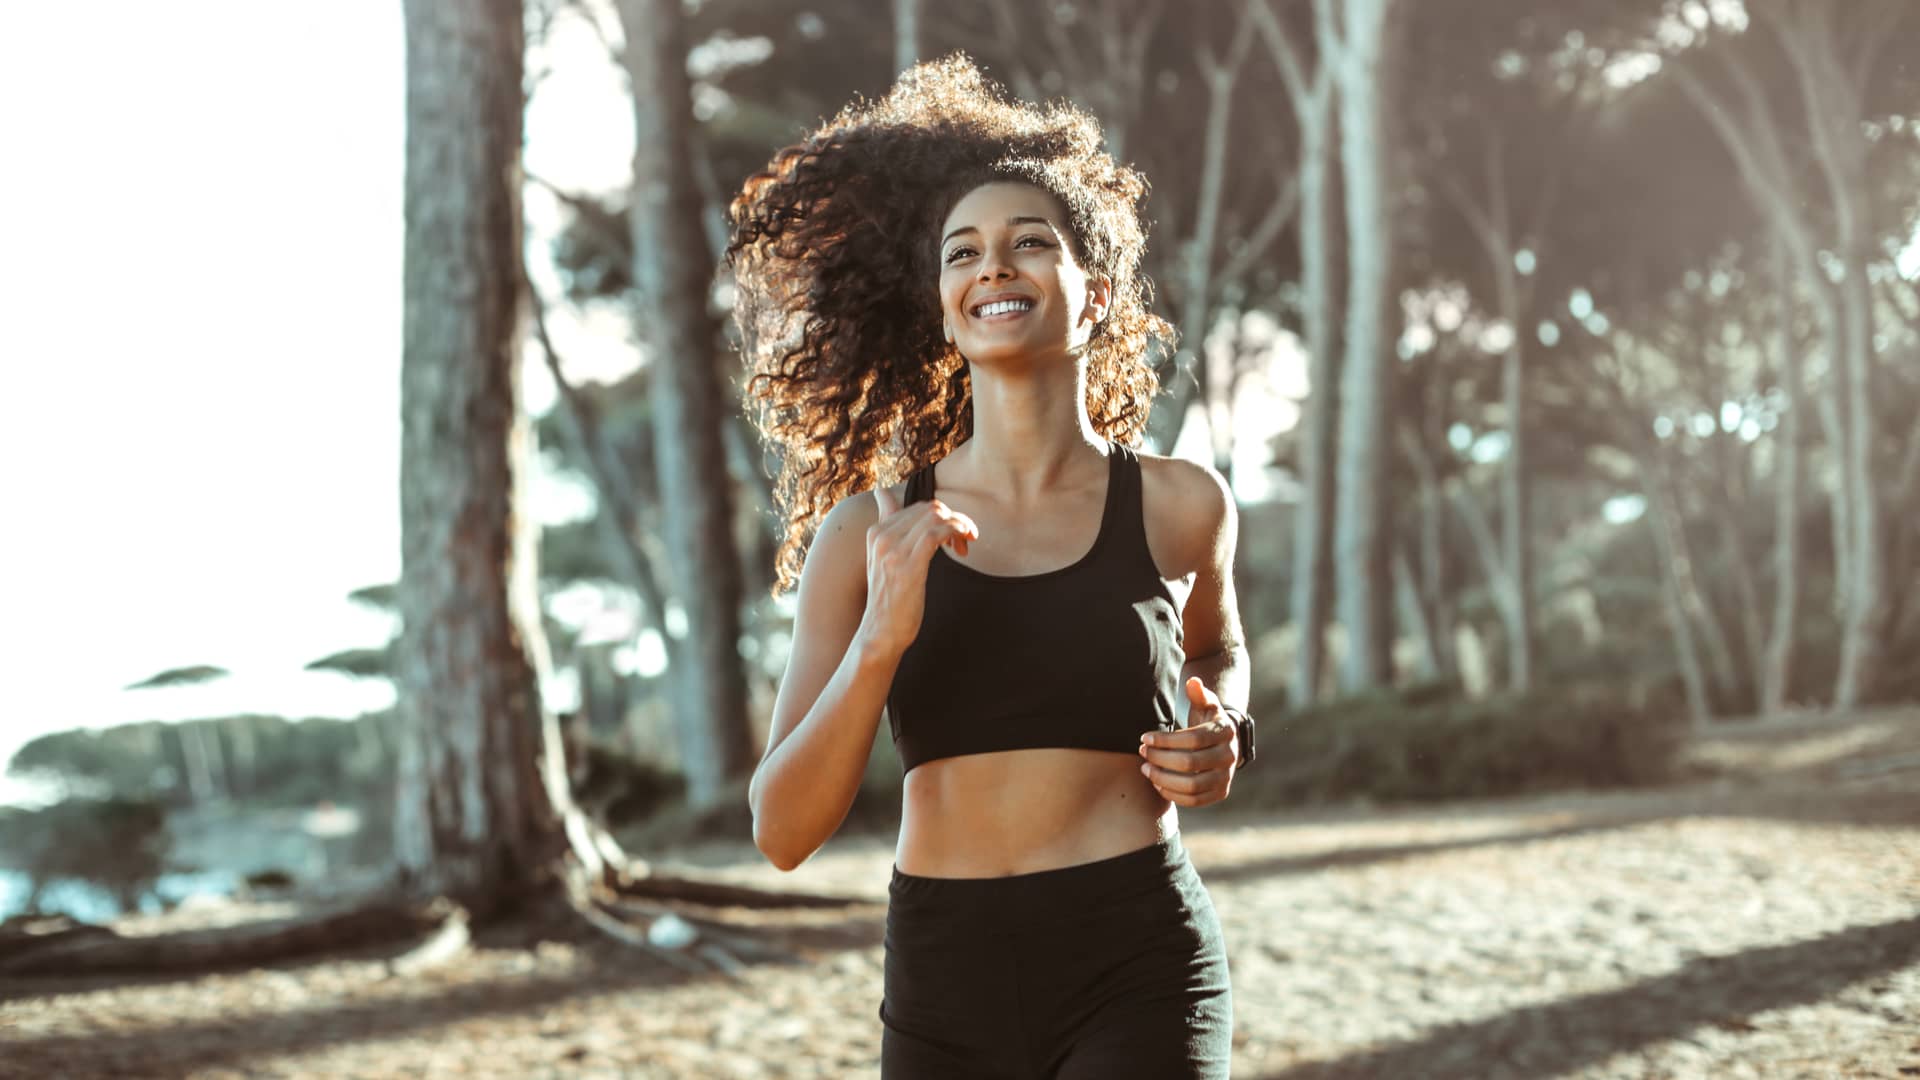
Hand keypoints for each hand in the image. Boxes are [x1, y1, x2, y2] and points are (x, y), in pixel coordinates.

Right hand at [859, 483, 979, 657]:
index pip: (918, 506)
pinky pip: (936, 533)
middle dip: (954, 520)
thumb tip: (881, 492)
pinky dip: (955, 533)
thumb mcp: (883, 555)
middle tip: (964, 541)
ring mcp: (893, 550)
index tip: (952, 536)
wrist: (881, 632)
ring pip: (935, 517)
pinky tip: (962, 546)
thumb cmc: (889, 597)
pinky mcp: (909, 566)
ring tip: (965, 545)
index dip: (942, 517)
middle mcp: (882, 537)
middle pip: (930, 508)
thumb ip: (886, 522)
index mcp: (876, 532)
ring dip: (959, 526)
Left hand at [1137, 677, 1240, 806]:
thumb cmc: (1207, 722)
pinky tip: (1157, 783)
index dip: (1165, 740)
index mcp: (1225, 732)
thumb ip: (1199, 693)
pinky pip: (1194, 801)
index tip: (1144, 737)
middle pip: (1190, 763)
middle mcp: (1229, 756)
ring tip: (1145, 768)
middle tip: (1143, 752)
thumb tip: (1193, 682)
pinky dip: (1172, 794)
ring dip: (1163, 779)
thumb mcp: (1206, 704)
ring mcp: (1226, 778)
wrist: (1225, 744)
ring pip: (1191, 786)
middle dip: (1160, 759)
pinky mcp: (1220, 793)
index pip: (1193, 739)